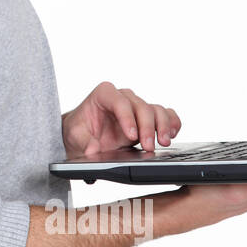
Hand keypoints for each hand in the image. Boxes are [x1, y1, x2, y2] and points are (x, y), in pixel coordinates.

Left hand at [62, 81, 180, 156]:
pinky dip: (172, 123)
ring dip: (163, 126)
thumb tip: (93, 150)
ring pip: (156, 110)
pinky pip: (166, 115)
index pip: (119, 101)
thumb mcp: (74, 136)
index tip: (131, 136)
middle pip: (141, 107)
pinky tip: (172, 135)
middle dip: (147, 128)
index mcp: (104, 95)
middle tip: (148, 146)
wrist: (84, 135)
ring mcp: (137, 107)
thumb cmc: (79, 130)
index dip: (127, 118)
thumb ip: (83, 142)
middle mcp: (123, 98)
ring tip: (163, 143)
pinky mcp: (148, 118)